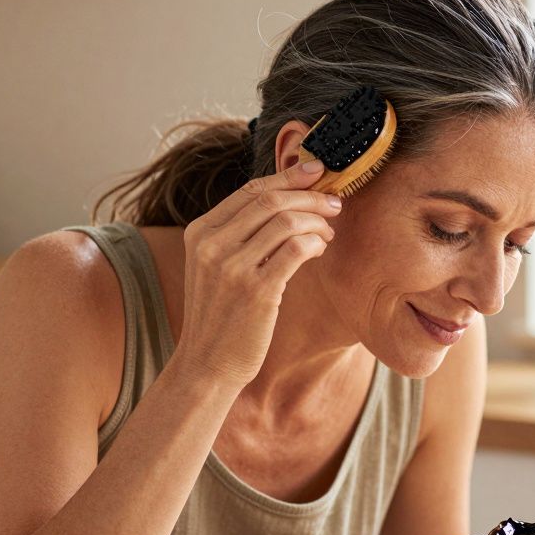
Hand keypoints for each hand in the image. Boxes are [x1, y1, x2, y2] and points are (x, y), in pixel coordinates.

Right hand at [171, 159, 339, 385]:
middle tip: (335, 202)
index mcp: (200, 232)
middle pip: (271, 201)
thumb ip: (239, 234)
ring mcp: (232, 267)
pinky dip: (315, 243)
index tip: (316, 170)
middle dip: (310, 196)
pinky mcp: (256, 290)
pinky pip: (297, 249)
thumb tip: (287, 202)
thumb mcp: (215, 267)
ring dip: (317, 222)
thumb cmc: (220, 315)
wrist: (207, 363)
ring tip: (328, 233)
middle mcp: (212, 244)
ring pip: (287, 221)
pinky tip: (320, 250)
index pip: (250, 190)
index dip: (288, 177)